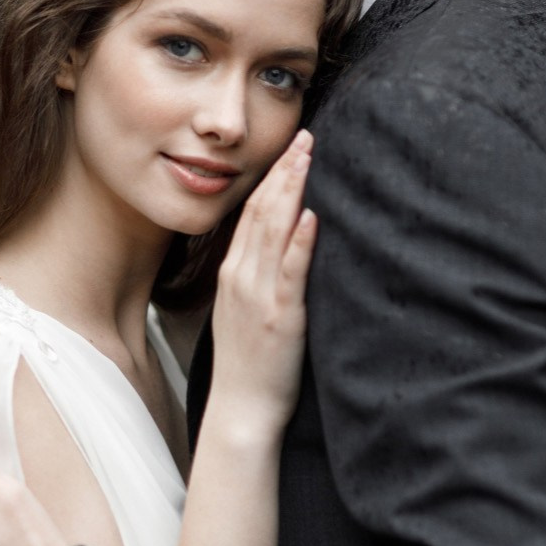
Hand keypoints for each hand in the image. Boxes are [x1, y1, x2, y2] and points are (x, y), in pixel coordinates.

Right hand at [208, 129, 316, 437]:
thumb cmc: (249, 365)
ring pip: (274, 231)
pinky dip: (300, 242)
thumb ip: (257, 275)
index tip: (290, 148)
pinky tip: (311, 216)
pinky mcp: (280, 318)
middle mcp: (242, 277)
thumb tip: (280, 245)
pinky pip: (290, 273)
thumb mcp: (243, 310)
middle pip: (262, 211)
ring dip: (293, 191)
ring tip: (308, 157)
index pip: (252, 212)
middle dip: (285, 170)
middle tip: (305, 135)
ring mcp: (259, 296)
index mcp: (234, 273)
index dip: (272, 176)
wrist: (241, 410)